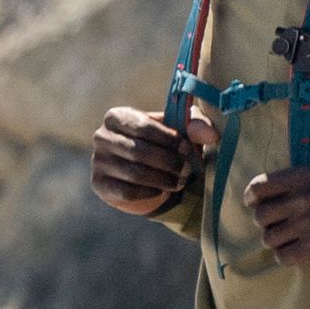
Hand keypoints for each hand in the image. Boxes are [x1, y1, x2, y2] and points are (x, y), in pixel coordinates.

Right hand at [86, 103, 212, 219]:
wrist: (140, 168)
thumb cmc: (161, 143)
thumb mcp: (177, 130)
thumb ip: (196, 126)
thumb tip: (211, 134)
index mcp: (117, 116)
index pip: (143, 126)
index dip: (168, 139)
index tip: (187, 149)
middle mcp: (101, 136)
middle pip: (138, 151)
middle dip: (168, 163)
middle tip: (187, 170)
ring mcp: (98, 161)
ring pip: (133, 174)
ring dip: (163, 179)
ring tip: (180, 182)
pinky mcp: (99, 184)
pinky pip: (126, 192)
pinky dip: (149, 192)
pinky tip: (162, 190)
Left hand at [241, 165, 309, 268]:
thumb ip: (297, 176)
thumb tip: (261, 187)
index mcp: (305, 177)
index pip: (259, 187)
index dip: (251, 198)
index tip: (254, 204)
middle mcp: (305, 199)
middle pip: (260, 216)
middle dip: (266, 223)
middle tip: (279, 225)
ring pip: (269, 238)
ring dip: (276, 241)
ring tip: (290, 239)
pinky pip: (282, 256)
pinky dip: (287, 256)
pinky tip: (297, 252)